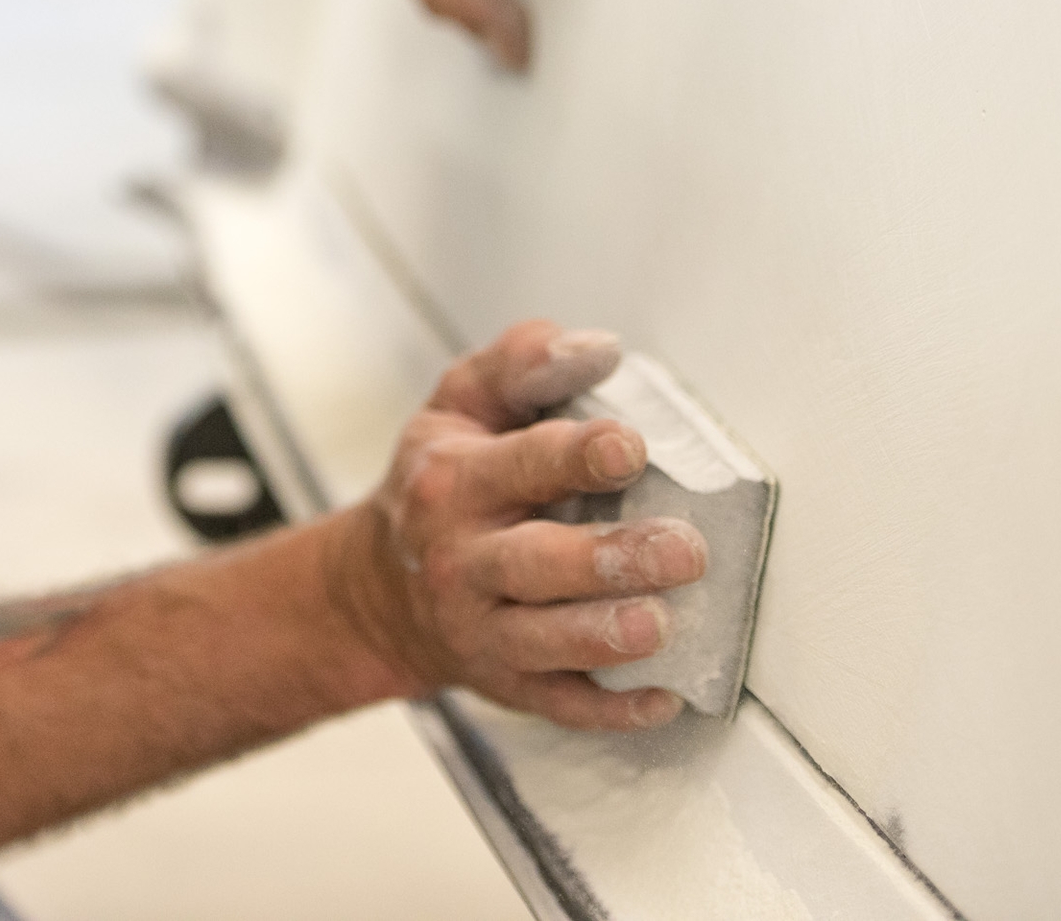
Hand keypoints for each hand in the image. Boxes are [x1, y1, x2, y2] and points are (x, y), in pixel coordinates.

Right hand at [336, 321, 705, 729]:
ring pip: (542, 640)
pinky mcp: (503, 682)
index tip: (629, 447)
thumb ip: (522, 362)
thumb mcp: (459, 404)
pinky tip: (659, 698)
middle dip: (609, 558)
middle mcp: (462, 558)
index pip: (520, 465)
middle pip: (535, 562)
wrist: (378, 588)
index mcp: (453, 481)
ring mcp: (480, 627)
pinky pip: (556, 703)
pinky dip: (607, 709)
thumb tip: (599, 349)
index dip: (576, 456)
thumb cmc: (439, 485)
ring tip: (658, 625)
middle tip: (682, 549)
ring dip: (603, 635)